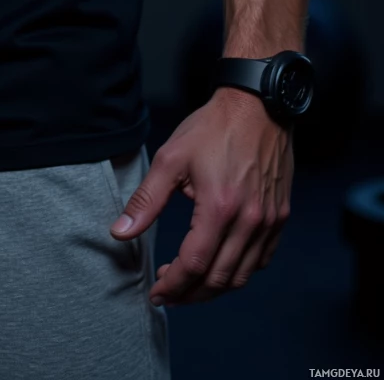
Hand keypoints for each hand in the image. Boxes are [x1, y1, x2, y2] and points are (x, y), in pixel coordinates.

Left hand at [108, 87, 292, 306]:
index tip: (157, 293)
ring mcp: (269, 221)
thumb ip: (145, 201)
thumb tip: (119, 232)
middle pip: (220, 279)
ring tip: (190, 284)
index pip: (194, 265)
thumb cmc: (212, 128)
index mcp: (219, 208)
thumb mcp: (170, 158)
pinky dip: (240, 271)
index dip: (173, 286)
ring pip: (243, 275)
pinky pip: (262, 259)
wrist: (258, 105)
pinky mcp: (280, 216)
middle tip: (169, 292)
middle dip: (191, 294)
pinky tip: (221, 265)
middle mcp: (249, 221)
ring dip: (215, 288)